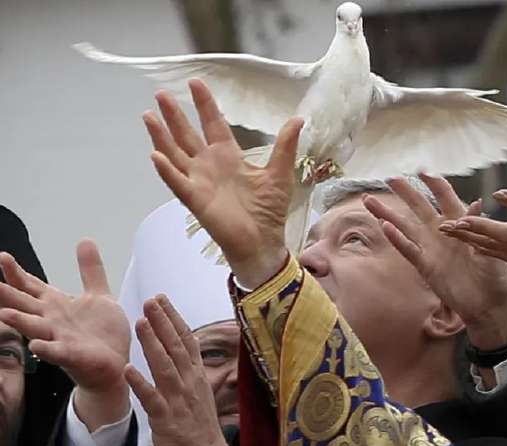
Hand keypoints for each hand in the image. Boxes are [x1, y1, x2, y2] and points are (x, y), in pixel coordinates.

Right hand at [0, 241, 129, 430]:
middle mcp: (52, 321)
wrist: (115, 365)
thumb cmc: (103, 334)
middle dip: (6, 294)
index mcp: (57, 305)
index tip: (3, 256)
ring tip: (4, 313)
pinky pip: (57, 353)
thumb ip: (90, 270)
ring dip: (18, 320)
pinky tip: (36, 347)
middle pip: (23, 304)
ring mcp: (59, 338)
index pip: (31, 286)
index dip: (17, 273)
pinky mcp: (73, 355)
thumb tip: (85, 241)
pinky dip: (46, 350)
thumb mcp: (99, 296)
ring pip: (33, 327)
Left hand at [125, 296, 229, 445]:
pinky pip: (152, 398)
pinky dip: (141, 384)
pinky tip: (128, 370)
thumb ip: (190, 374)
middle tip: (150, 300)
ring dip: (153, 344)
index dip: (174, 319)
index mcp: (197, 377)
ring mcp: (179, 399)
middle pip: (177, 347)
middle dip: (163, 322)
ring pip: (165, 367)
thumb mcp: (200, 395)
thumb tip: (183, 354)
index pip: (187, 341)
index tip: (162, 299)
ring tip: (140, 322)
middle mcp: (190, 383)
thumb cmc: (200, 428)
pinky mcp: (166, 418)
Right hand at [144, 79, 302, 286]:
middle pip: (187, 134)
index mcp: (228, 156)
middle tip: (161, 93)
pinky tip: (155, 155)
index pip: (213, 124)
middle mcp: (209, 165)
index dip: (204, 104)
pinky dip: (167, 170)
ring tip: (149, 116)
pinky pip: (178, 183)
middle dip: (175, 115)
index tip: (195, 82)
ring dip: (161, 136)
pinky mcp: (195, 199)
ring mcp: (199, 181)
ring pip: (175, 154)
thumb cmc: (268, 210)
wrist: (263, 242)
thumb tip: (298, 118)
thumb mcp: (279, 173)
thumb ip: (285, 146)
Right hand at [364, 174, 506, 350]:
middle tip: (389, 178)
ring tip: (369, 201)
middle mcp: (443, 232)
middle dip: (405, 191)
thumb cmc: (496, 277)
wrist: (489, 306)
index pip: (445, 196)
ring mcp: (432, 248)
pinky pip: (408, 250)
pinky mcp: (425, 266)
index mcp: (462, 223)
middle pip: (419, 206)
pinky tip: (384, 227)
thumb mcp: (493, 250)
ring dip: (388, 214)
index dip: (433, 183)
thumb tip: (476, 203)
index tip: (421, 171)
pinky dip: (397, 239)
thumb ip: (481, 227)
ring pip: (406, 226)